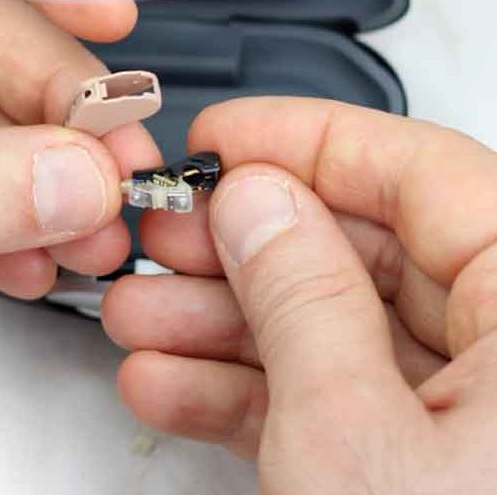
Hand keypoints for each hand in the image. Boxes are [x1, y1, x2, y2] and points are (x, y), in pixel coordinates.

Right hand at [102, 98, 496, 492]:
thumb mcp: (353, 437)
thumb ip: (302, 300)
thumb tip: (257, 202)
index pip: (428, 176)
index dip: (308, 142)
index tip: (221, 139)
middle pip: (371, 255)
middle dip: (242, 249)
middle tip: (163, 233)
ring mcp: (477, 422)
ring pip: (342, 332)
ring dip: (222, 326)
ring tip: (138, 317)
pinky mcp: (427, 472)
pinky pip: (340, 405)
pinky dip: (249, 394)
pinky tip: (170, 383)